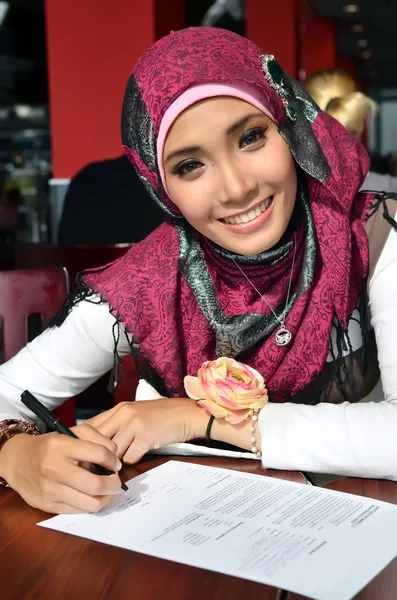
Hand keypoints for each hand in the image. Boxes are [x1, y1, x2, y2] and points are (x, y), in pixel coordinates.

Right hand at [1, 424, 122, 513]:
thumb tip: (115, 456)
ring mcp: (50, 490)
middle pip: (96, 484)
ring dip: (105, 498)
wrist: (18, 461)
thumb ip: (97, 438)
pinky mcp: (48, 506)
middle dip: (114, 484)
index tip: (115, 464)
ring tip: (106, 491)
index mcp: (61, 445)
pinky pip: (79, 511)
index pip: (98, 454)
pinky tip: (91, 496)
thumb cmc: (50, 446)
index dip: (113, 460)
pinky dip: (90, 504)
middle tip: (116, 481)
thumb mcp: (72, 432)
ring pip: (90, 503)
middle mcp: (54, 468)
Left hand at [86, 398, 207, 463]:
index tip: (83, 456)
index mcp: (119, 409)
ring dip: (116, 461)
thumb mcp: (135, 414)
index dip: (84, 444)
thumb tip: (96, 444)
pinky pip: (129, 458)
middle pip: (97, 441)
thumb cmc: (161, 416)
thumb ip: (117, 424)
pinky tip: (140, 455)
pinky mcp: (145, 436)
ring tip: (120, 464)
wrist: (186, 414)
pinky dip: (132, 461)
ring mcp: (134, 425)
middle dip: (96, 456)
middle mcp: (123, 414)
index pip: (90, 427)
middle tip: (97, 467)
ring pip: (112, 452)